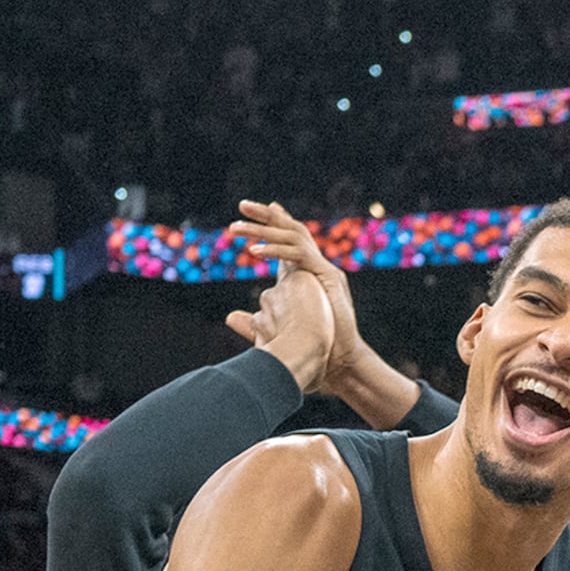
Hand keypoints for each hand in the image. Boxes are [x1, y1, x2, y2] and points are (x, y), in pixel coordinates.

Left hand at [226, 201, 400, 411]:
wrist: (340, 365)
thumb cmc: (314, 353)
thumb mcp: (274, 331)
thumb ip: (252, 322)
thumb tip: (229, 317)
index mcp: (307, 276)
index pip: (289, 241)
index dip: (272, 223)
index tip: (251, 212)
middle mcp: (317, 268)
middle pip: (293, 230)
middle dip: (266, 215)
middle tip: (241, 205)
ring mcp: (324, 271)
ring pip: (294, 236)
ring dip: (264, 229)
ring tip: (236, 229)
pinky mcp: (329, 277)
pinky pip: (300, 255)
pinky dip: (276, 251)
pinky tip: (254, 252)